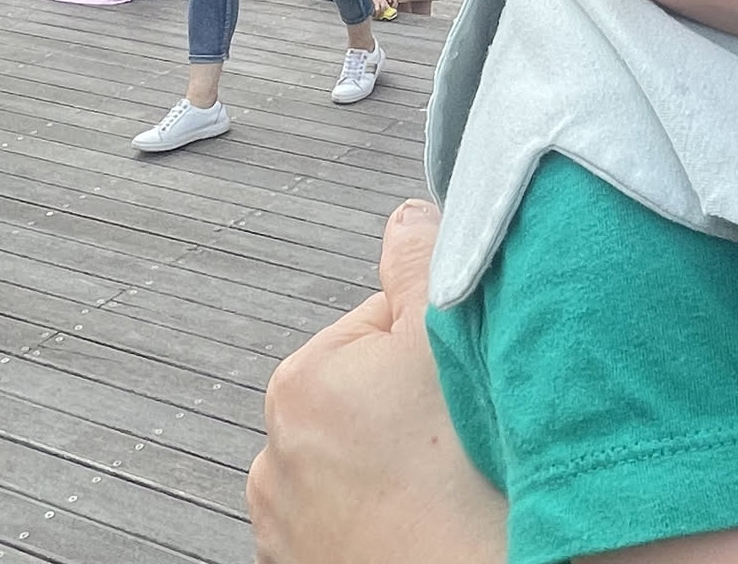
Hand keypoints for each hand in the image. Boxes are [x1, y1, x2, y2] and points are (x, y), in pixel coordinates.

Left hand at [248, 200, 505, 563]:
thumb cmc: (457, 479)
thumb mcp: (448, 336)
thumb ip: (422, 259)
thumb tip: (406, 215)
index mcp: (300, 381)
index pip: (383, 325)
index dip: (437, 345)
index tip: (464, 383)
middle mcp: (273, 454)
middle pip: (369, 392)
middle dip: (415, 404)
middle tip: (461, 435)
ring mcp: (285, 522)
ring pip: (363, 455)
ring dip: (400, 461)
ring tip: (445, 484)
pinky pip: (352, 512)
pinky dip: (383, 511)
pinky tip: (423, 519)